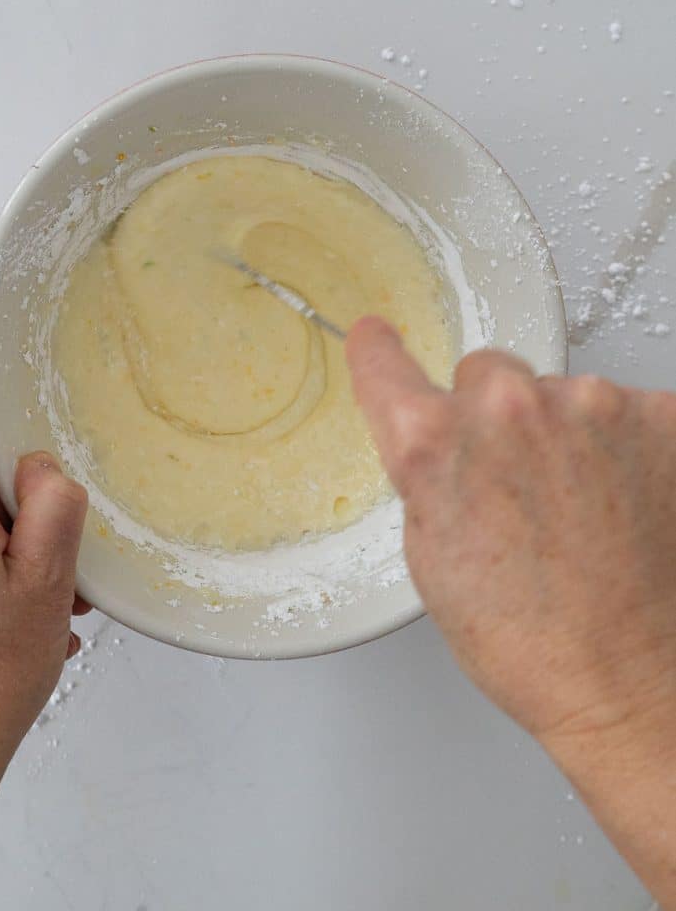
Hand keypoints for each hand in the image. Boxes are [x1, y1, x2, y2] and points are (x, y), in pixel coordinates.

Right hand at [347, 317, 675, 905]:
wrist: (633, 683)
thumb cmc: (528, 642)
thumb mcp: (432, 555)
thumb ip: (426, 472)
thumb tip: (434, 434)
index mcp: (434, 442)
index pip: (384, 365)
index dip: (378, 355)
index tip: (376, 339)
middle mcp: (509, 405)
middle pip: (486, 374)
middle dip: (491, 417)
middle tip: (516, 489)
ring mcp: (594, 403)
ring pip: (560, 392)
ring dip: (562, 432)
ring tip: (577, 510)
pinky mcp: (663, 413)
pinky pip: (624, 410)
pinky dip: (621, 445)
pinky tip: (621, 502)